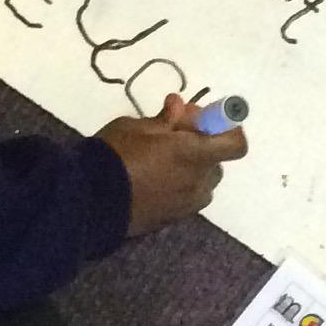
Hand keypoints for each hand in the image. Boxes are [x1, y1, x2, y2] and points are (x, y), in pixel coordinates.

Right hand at [99, 93, 247, 236]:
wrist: (90, 202)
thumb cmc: (115, 156)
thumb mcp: (136, 126)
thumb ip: (165, 119)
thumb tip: (179, 105)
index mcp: (195, 155)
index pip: (235, 144)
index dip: (226, 129)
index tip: (203, 120)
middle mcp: (198, 181)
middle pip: (215, 161)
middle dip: (200, 146)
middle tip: (170, 135)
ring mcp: (187, 204)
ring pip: (201, 181)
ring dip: (190, 167)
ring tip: (158, 161)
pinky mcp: (173, 219)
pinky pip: (187, 197)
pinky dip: (178, 185)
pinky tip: (151, 179)